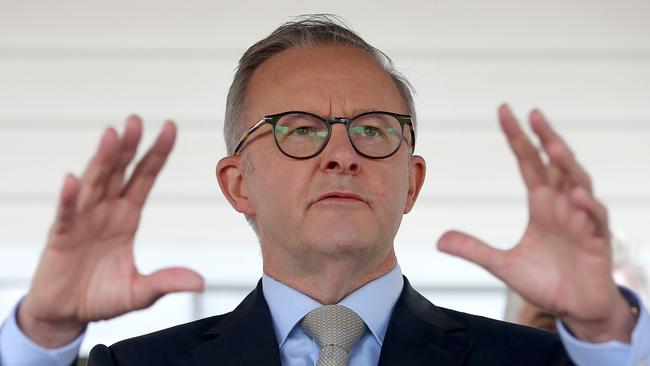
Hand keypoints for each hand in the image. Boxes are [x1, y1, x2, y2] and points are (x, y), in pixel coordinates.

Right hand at [17, 116, 203, 347]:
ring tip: (112, 134)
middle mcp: (106, 211)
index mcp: (127, 216)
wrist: (67, 315)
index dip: (157, 153)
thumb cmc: (103, 298)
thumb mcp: (141, 292)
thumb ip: (166, 281)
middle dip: (129, 146)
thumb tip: (200, 282)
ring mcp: (83, 220)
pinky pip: (67, 214)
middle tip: (137, 120)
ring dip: (103, 159)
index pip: (145, 177)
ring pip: (95, 183)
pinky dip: (71, 197)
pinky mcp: (61, 237)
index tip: (170, 128)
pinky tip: (75, 180)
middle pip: (119, 171)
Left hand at [437, 104, 636, 342]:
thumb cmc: (546, 282)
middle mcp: (563, 205)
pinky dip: (587, 206)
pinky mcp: (597, 241)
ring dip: (567, 165)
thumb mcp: (502, 265)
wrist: (576, 309)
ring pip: (578, 183)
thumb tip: (439, 240)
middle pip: (556, 163)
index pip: (529, 163)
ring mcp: (582, 220)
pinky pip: (595, 218)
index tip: (505, 112)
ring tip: (552, 146)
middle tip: (532, 113)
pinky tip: (576, 195)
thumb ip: (474, 250)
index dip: (518, 138)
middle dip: (546, 138)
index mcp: (542, 204)